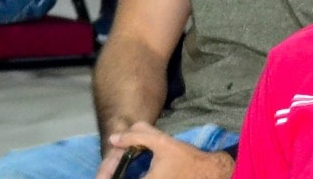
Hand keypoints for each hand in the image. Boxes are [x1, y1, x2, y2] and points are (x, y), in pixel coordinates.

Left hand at [104, 122, 232, 178]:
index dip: (105, 175)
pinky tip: (140, 173)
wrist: (211, 172)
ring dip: (127, 176)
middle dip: (115, 175)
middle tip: (108, 171)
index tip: (102, 173)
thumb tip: (114, 139)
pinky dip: (139, 177)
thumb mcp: (163, 143)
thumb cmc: (186, 158)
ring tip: (120, 171)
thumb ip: (137, 137)